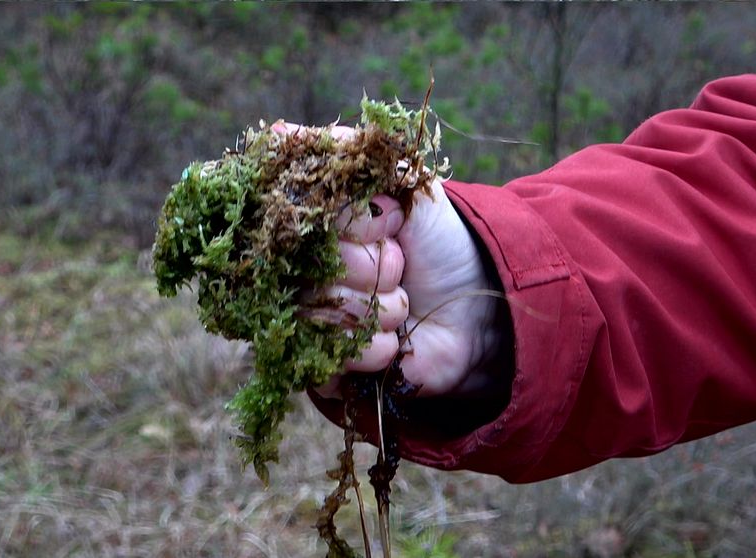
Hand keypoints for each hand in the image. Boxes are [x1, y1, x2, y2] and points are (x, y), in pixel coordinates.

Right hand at [275, 122, 503, 397]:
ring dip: (380, 310)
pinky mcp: (329, 370)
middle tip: (401, 268)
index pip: (305, 223)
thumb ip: (346, 153)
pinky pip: (335, 359)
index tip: (390, 223)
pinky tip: (399, 340)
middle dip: (372, 269)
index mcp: (315, 230)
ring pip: (325, 315)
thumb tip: (274, 133)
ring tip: (404, 305)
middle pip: (313, 273)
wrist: (481, 304)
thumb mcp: (402, 181)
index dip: (356, 227)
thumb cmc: (440, 240)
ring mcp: (315, 324)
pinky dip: (378, 348)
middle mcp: (306, 275)